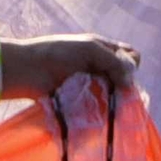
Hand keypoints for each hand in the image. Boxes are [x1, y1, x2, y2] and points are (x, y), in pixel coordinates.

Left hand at [0, 33, 136, 99]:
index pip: (132, 57)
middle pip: (125, 79)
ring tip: (105, 103)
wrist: (27, 70)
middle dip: (123, 86)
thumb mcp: (90, 49)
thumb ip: (115, 62)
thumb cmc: (57, 53)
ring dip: (113, 100)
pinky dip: (102, 111)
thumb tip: (130, 84)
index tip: (120, 71)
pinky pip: (100, 109)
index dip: (130, 64)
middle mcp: (100, 68)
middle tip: (114, 91)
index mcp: (104, 50)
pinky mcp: (83, 103)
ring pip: (114, 96)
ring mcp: (92, 86)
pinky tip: (98, 112)